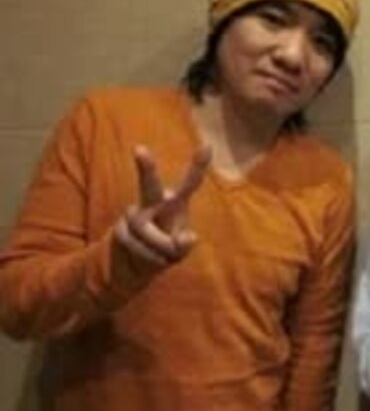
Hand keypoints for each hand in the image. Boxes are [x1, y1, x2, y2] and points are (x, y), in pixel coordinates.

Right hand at [113, 145, 211, 271]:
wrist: (135, 264)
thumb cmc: (166, 249)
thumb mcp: (181, 249)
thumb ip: (185, 244)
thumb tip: (185, 239)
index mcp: (175, 202)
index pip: (189, 183)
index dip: (198, 166)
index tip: (208, 145)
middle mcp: (153, 202)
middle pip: (150, 186)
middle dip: (146, 168)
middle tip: (139, 149)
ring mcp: (134, 215)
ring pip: (148, 233)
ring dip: (161, 251)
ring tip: (164, 254)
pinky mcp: (120, 229)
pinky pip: (139, 248)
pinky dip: (151, 259)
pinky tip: (151, 258)